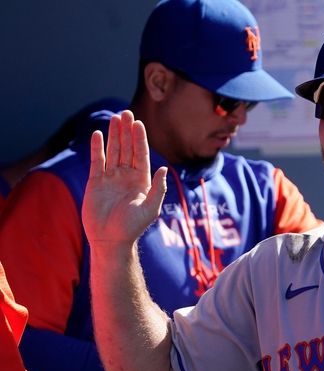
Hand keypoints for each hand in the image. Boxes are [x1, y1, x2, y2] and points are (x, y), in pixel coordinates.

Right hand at [82, 110, 166, 245]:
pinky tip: (98, 134)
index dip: (140, 139)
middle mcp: (127, 176)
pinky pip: (97, 161)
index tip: (138, 123)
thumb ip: (158, 188)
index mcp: (142, 180)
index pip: (141, 154)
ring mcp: (111, 178)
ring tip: (115, 118)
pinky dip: (97, 148)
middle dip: (127, 131)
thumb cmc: (132, 227)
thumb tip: (164, 168)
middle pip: (127, 148)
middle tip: (126, 113)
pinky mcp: (96, 182)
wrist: (110, 240)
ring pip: (113, 151)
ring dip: (114, 135)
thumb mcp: (150, 208)